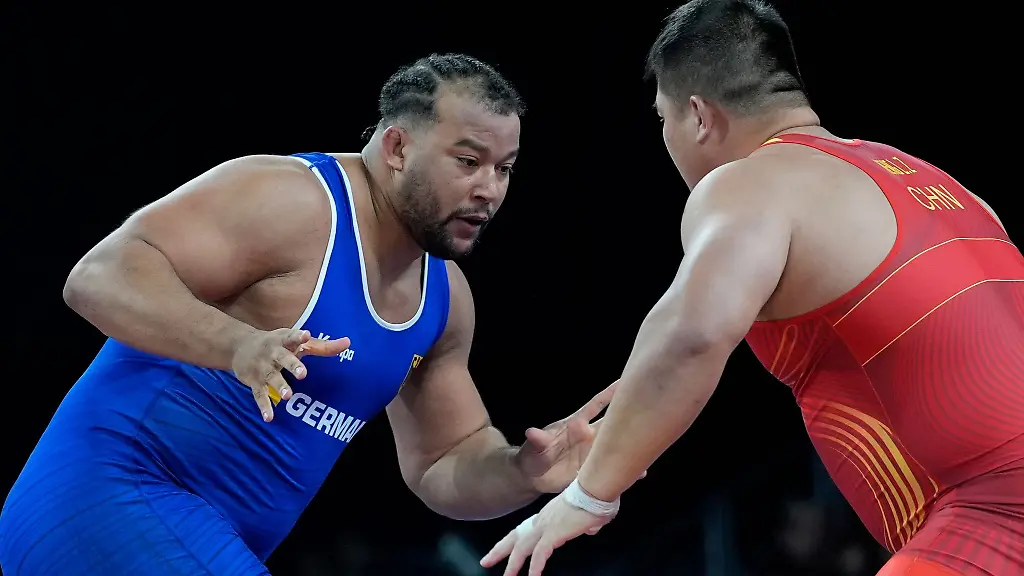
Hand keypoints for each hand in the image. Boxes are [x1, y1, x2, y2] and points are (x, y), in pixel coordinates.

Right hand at [231, 328, 349, 420]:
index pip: (292, 337)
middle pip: (283, 359)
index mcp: (284, 341)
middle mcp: (272, 353)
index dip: (299, 336)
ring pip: (271, 378)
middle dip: (292, 365)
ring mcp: (262, 368)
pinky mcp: (254, 382)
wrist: (239, 346)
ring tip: (288, 396)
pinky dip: (264, 406)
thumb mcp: (296, 341)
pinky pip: (259, 395)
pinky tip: (269, 417)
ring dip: (279, 386)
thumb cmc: (277, 344)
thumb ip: (322, 345)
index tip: (307, 335)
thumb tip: (348, 343)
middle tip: (303, 374)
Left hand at [481, 493, 610, 575]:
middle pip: (515, 537)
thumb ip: (586, 524)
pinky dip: (535, 567)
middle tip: (486, 561)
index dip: (512, 541)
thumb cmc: (596, 498)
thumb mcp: (588, 516)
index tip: (502, 549)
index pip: (524, 529)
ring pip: (522, 548)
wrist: (597, 487)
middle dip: (499, 551)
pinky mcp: (554, 533)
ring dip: (513, 565)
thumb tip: (590, 528)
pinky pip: (540, 554)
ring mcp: (546, 526)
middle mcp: (543, 520)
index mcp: (548, 515)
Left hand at [516, 381, 642, 492]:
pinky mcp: (594, 470)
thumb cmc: (533, 456)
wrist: (534, 477)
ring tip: (652, 441)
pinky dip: (626, 469)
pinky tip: (639, 472)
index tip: (625, 381)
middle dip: (628, 414)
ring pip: (617, 444)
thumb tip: (532, 433)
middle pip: (613, 422)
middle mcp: (589, 436)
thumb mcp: (534, 448)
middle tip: (649, 407)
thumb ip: (537, 440)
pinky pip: (612, 467)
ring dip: (631, 443)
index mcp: (576, 424)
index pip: (596, 405)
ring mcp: (593, 453)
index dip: (610, 394)